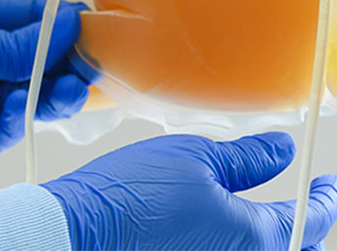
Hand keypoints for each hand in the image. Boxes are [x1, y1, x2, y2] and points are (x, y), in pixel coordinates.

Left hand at [0, 0, 88, 176]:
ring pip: (28, 94)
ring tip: (71, 89)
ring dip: (52, 91)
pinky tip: (23, 106)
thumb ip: (10, 43)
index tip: (91, 27)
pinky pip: (6, 125)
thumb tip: (69, 25)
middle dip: (63, 61)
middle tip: (90, 66)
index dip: (58, 22)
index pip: (26, 18)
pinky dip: (21, 117)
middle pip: (35, 59)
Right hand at [42, 133, 336, 249]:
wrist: (79, 230)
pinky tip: (221, 228)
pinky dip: (236, 244)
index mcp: (255, 237)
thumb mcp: (195, 158)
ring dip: (271, 239)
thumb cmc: (132, 194)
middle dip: (304, 229)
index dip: (324, 197)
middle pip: (293, 250)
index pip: (310, 219)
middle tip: (303, 205)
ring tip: (265, 216)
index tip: (327, 185)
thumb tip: (281, 151)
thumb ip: (247, 158)